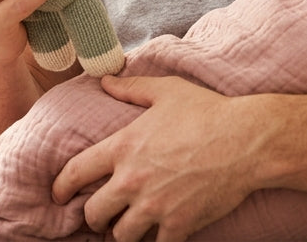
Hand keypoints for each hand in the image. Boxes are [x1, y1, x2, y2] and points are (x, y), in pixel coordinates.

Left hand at [52, 75, 262, 241]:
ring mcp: (155, 206)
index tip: (59, 195)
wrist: (247, 141)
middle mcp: (132, 180)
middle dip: (95, 217)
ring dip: (124, 232)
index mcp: (123, 147)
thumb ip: (132, 88)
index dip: (61, 187)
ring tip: (130, 227)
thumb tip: (106, 81)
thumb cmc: (208, 112)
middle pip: (94, 213)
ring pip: (122, 236)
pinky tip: (159, 235)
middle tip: (102, 217)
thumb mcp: (166, 90)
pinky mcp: (179, 224)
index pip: (75, 173)